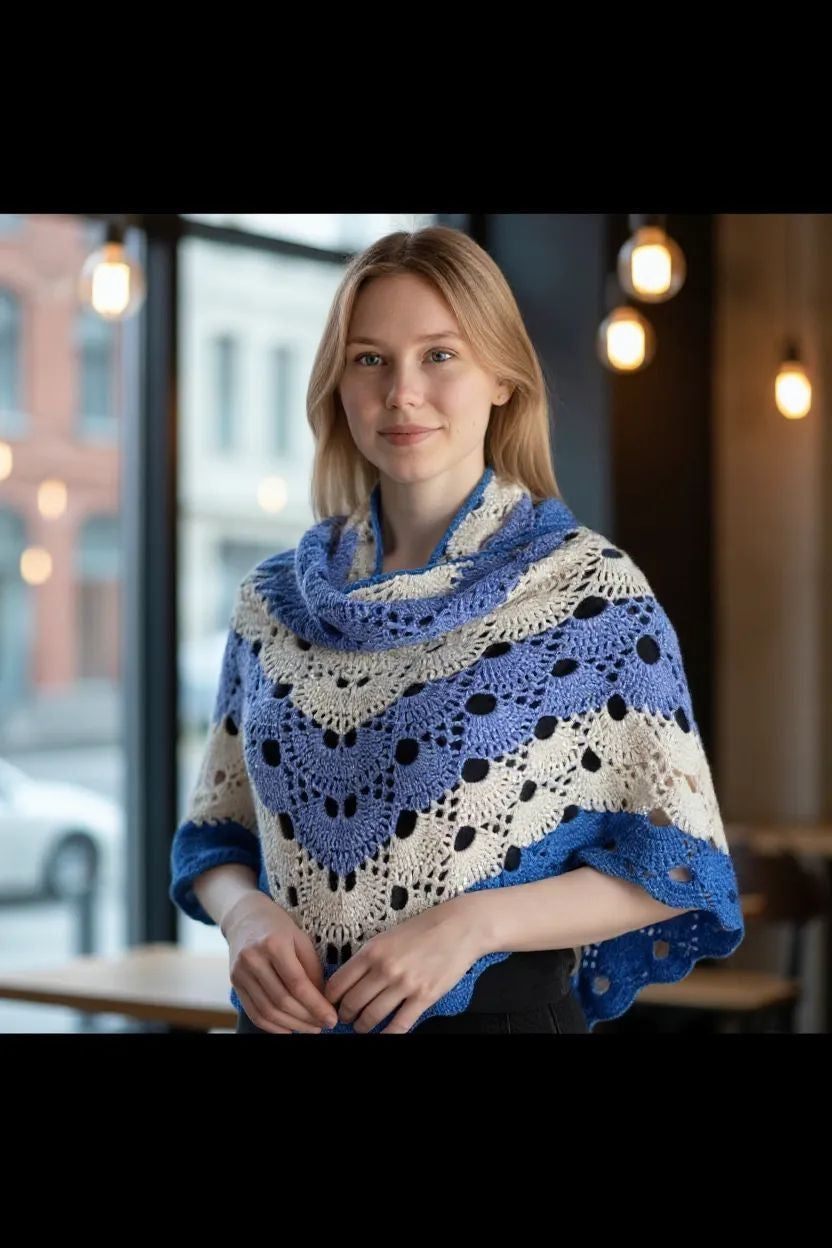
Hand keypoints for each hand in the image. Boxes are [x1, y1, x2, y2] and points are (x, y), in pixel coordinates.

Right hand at [222, 892, 337, 1033]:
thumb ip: (312, 968)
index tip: (332, 1018)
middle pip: (282, 1000)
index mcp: (274, 943)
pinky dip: (272, 1026)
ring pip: (267, 1010)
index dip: (316, 1005)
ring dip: (292, 1025)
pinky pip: (254, 1012)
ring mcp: (240, 972)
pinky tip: (289, 1028)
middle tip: (324, 1025)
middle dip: (306, 1018)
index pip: (298, 984)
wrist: (244, 916)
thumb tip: (322, 1000)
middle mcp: (254, 959)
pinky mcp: (235, 983)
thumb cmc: (278, 926)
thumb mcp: (301, 938)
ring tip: (310, 1027)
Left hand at [323, 898, 481, 1033]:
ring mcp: (404, 984)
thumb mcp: (388, 935)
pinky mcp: (424, 997)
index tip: (330, 1004)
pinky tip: (383, 1035)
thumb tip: (350, 979)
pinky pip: (399, 1025)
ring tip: (361, 1027)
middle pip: (351, 1003)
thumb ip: (368, 957)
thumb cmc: (424, 928)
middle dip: (344, 1016)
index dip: (330, 999)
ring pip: (371, 1017)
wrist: (459, 927)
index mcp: (372, 951)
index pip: (338, 983)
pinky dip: (387, 1035)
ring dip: (362, 1027)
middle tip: (345, 1019)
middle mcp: (385, 968)